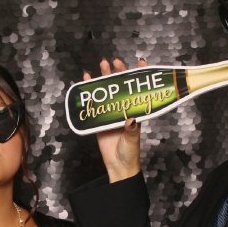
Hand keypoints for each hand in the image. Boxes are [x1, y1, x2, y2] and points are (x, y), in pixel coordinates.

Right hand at [81, 56, 145, 180]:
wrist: (118, 165)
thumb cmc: (130, 152)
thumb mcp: (132, 140)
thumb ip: (132, 130)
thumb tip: (131, 119)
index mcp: (135, 111)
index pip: (138, 89)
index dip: (139, 76)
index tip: (140, 62)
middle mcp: (123, 109)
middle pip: (121, 86)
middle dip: (119, 72)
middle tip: (115, 61)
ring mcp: (111, 113)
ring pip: (108, 91)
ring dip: (104, 78)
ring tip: (102, 64)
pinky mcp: (100, 120)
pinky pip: (95, 104)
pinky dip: (90, 93)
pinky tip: (87, 82)